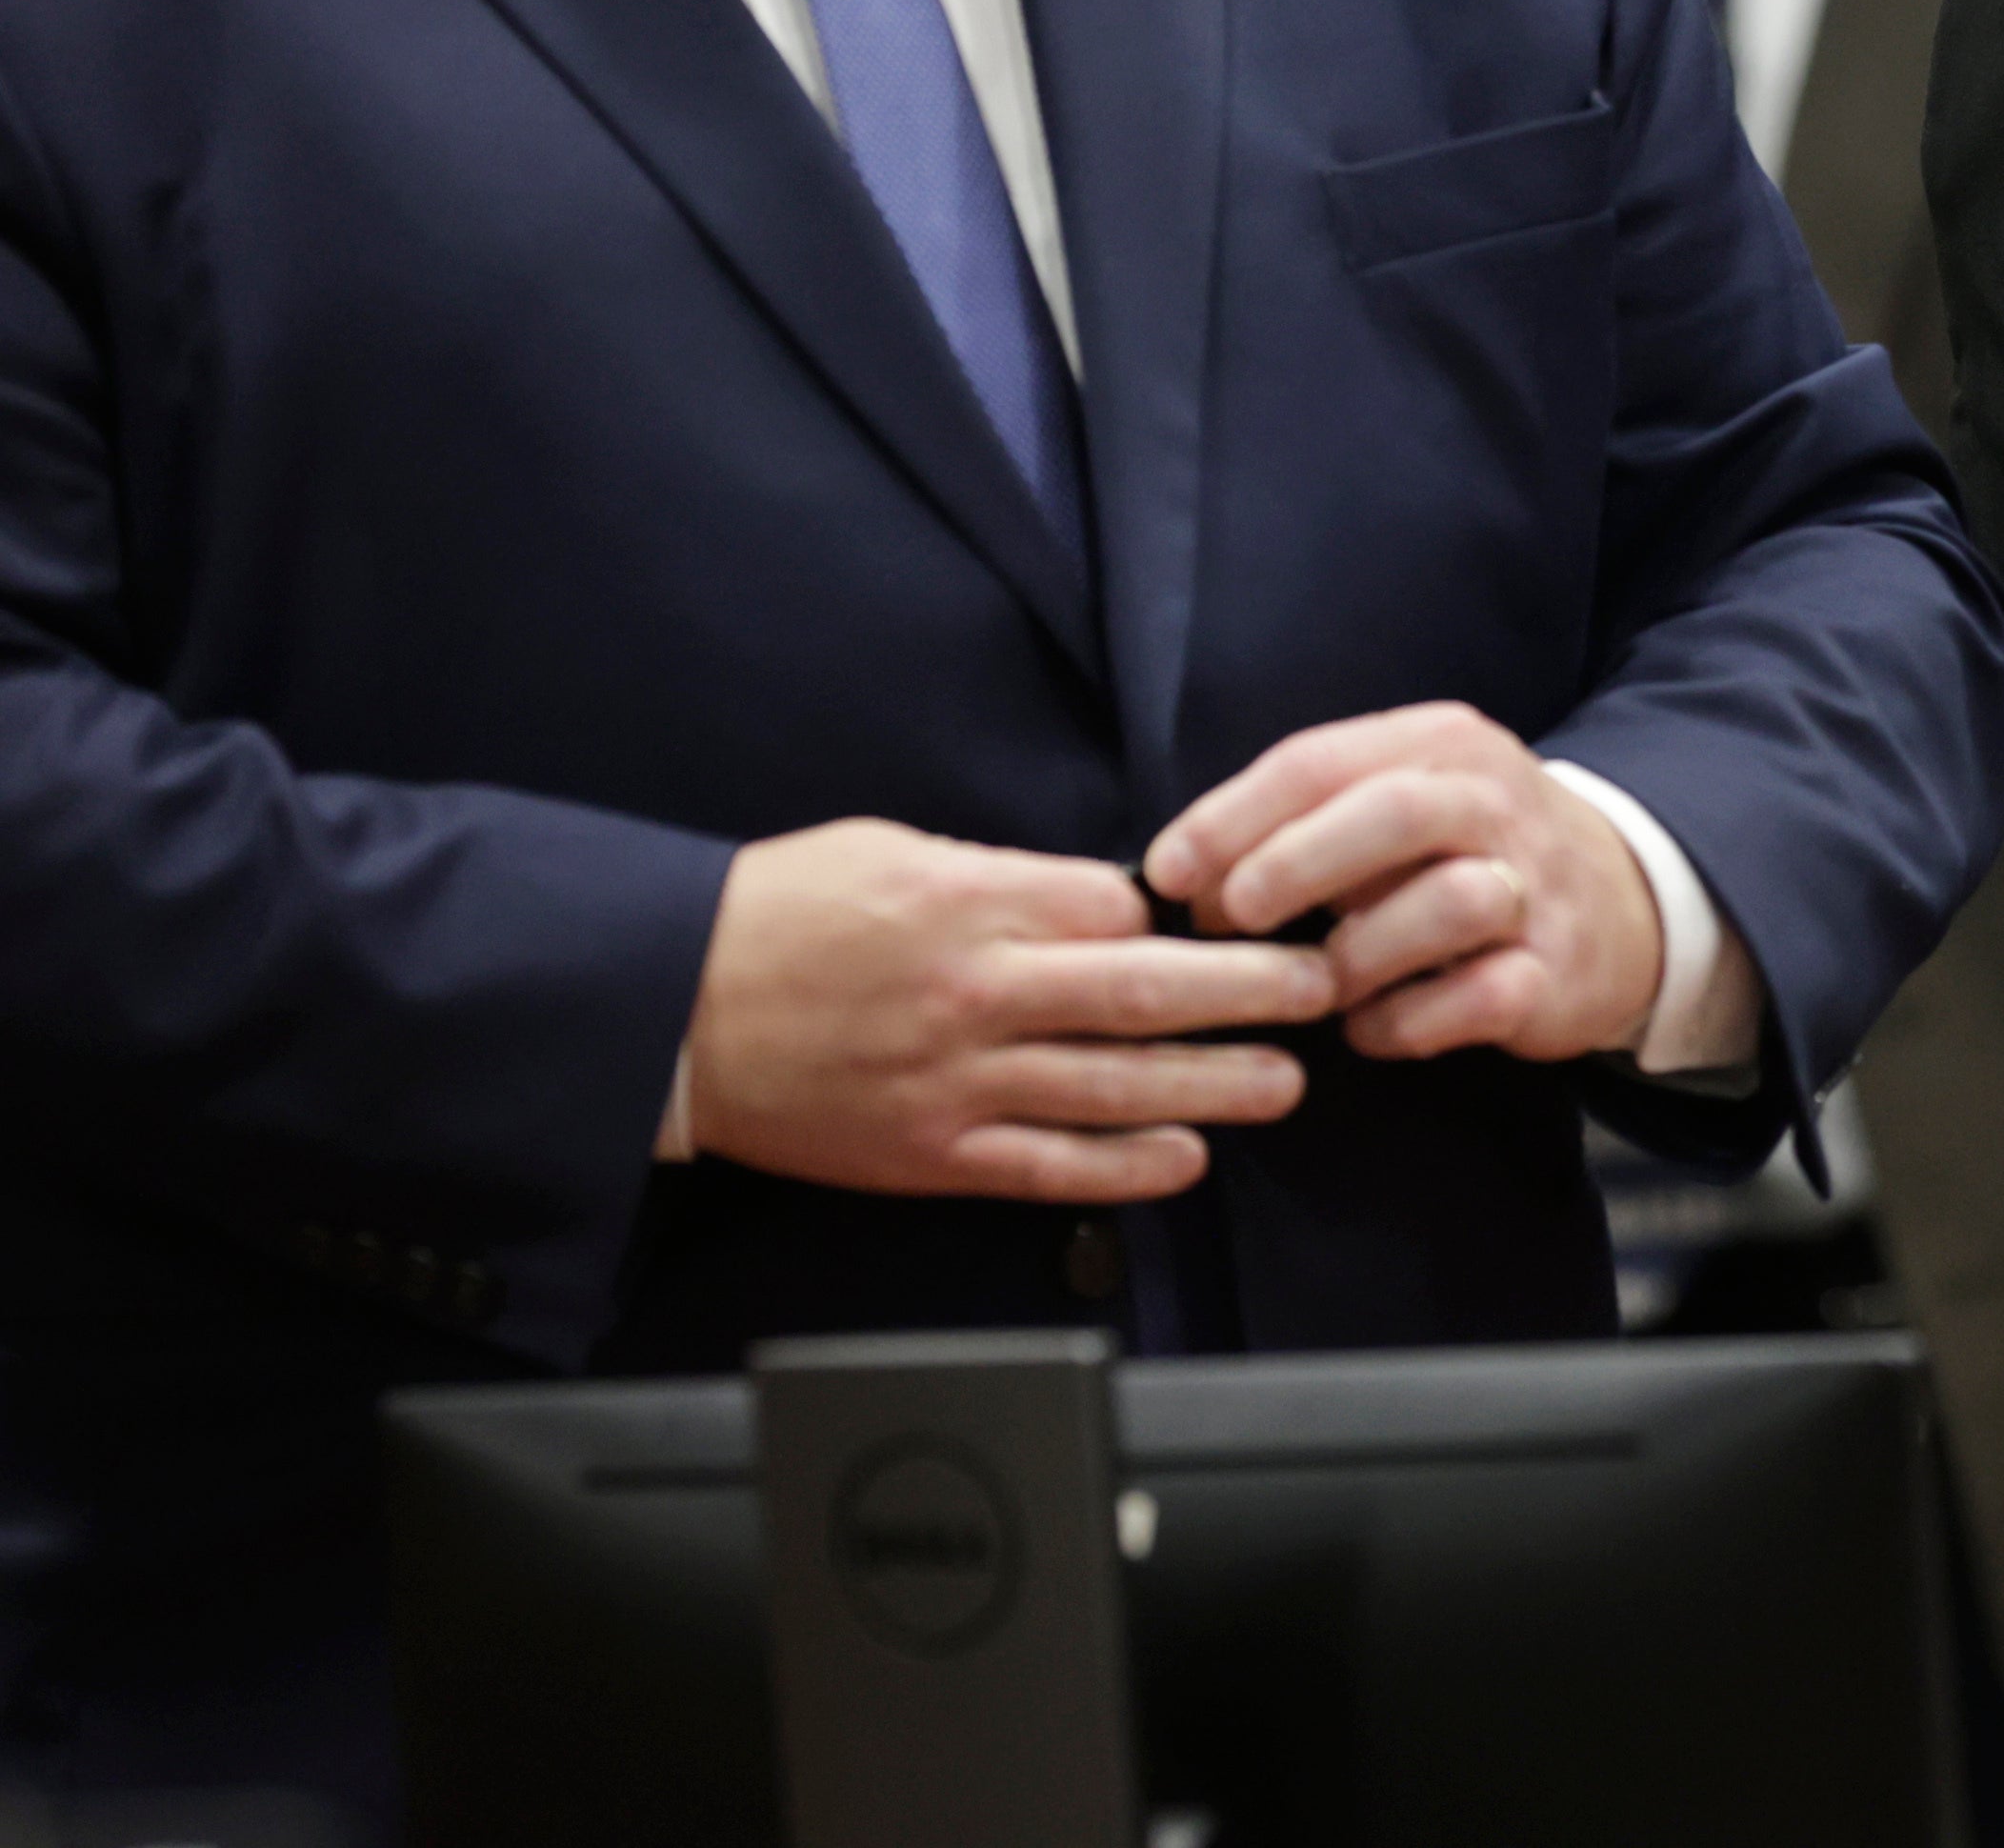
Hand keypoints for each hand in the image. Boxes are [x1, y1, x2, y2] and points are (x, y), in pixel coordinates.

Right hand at [684, 817, 1337, 1200]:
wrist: (664, 1012)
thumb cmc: (775, 917)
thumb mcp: (890, 850)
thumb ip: (1000, 873)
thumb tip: (1099, 894)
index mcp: (967, 904)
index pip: (1118, 907)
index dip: (1190, 912)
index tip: (1244, 913)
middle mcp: (975, 993)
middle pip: (1145, 992)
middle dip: (1252, 990)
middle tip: (1324, 986)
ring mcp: (957, 1082)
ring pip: (1116, 1087)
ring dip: (1217, 1084)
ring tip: (1291, 1080)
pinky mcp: (931, 1154)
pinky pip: (1051, 1168)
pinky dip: (1128, 1167)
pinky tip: (1190, 1157)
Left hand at [1147, 702, 1685, 1065]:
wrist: (1624, 899)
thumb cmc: (1465, 851)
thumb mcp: (1397, 799)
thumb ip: (1303, 820)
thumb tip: (1176, 875)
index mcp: (1441, 745)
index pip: (1321, 761)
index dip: (1230, 817)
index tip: (1166, 873)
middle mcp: (1495, 802)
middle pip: (1394, 811)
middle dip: (1295, 864)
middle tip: (1230, 917)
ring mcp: (1536, 886)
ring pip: (1449, 903)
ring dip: (1360, 954)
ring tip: (1321, 984)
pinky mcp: (1559, 971)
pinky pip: (1478, 998)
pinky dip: (1406, 1023)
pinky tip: (1373, 1027)